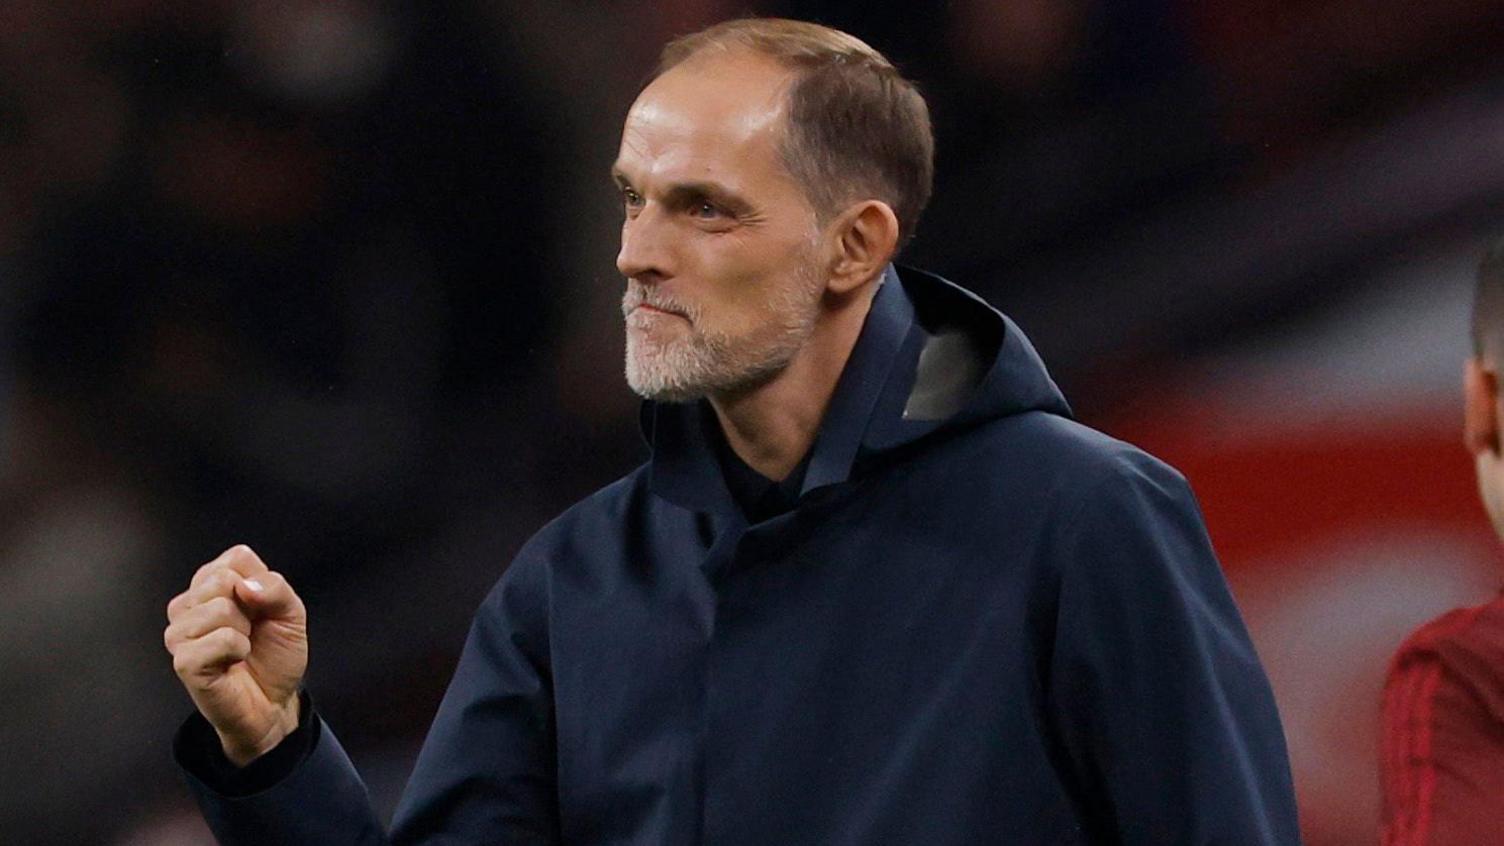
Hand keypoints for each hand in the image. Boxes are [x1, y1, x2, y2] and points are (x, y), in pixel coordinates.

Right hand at [164, 545, 307, 765]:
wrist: (274, 702)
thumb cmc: (275, 656)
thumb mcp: (291, 613)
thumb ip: (276, 588)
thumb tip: (245, 585)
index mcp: (213, 585)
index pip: (236, 557)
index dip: (261, 583)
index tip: (262, 608)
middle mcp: (190, 604)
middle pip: (222, 579)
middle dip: (252, 607)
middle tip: (250, 632)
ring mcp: (181, 633)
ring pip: (218, 608)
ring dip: (244, 632)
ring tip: (240, 648)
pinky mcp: (183, 660)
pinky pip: (218, 639)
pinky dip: (236, 651)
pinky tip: (232, 662)